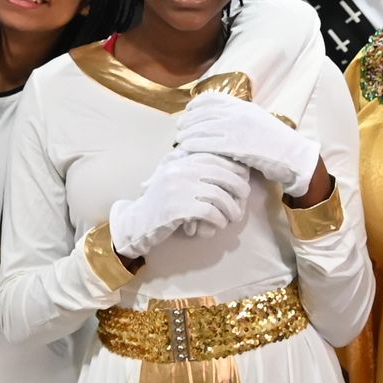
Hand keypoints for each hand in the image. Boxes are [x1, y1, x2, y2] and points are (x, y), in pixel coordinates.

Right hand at [109, 151, 252, 258]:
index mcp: (181, 160)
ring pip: (218, 195)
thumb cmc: (162, 202)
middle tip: (243, 201)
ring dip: (231, 208)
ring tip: (234, 216)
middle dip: (239, 189)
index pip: (215, 158)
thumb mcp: (176, 178)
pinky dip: (219, 219)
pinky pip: (209, 211)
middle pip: (222, 175)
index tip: (244, 179)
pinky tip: (219, 224)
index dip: (234, 168)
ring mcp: (177, 188)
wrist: (138, 222)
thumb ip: (195, 169)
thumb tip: (232, 167)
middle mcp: (180, 170)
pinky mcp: (177, 208)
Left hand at [175, 91, 320, 197]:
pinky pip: (208, 143)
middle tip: (179, 128)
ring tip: (179, 139)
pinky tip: (186, 147)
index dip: (196, 104)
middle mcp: (238, 114)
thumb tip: (221, 117)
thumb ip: (239, 116)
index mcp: (243, 106)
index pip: (212, 99)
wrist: (292, 155)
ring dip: (187, 133)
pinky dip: (194, 144)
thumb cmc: (275, 142)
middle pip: (203, 114)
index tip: (188, 111)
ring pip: (203, 128)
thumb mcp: (257, 120)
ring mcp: (237, 129)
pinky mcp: (236, 146)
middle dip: (188, 121)